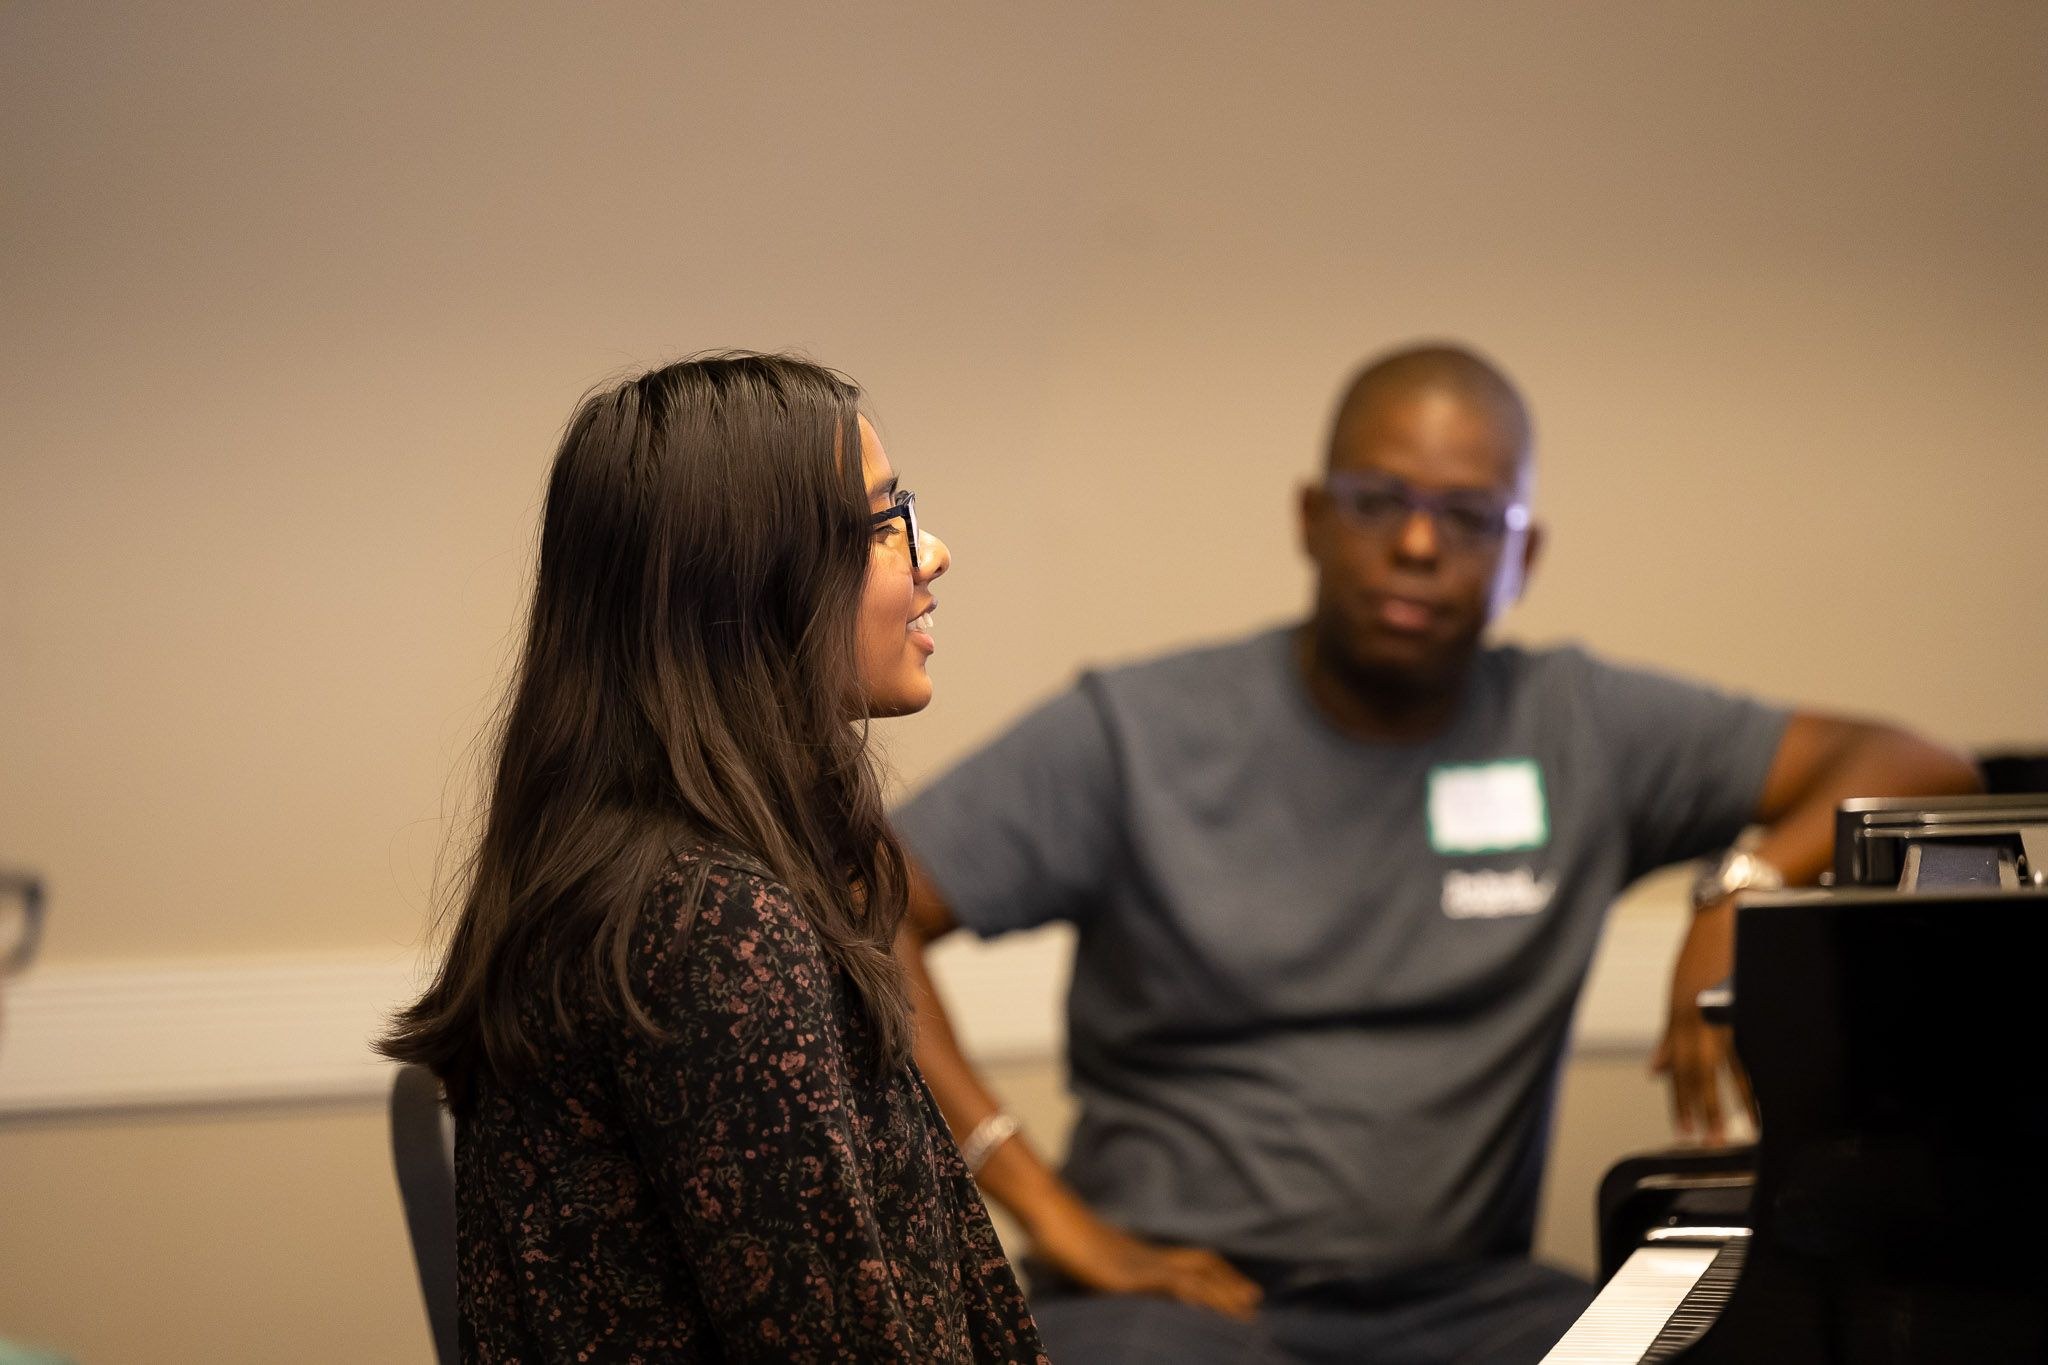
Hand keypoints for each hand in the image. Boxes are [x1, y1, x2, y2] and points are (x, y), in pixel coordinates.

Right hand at [1029, 1196, 1262, 1320]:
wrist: (1048, 1215)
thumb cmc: (1060, 1235)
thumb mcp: (1088, 1257)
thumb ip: (1103, 1265)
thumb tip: (1104, 1270)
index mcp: (1142, 1252)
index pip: (1191, 1260)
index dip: (1219, 1273)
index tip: (1242, 1288)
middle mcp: (1149, 1255)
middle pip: (1200, 1265)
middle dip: (1229, 1283)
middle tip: (1255, 1301)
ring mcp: (1140, 1264)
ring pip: (1192, 1276)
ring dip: (1221, 1293)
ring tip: (1244, 1310)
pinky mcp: (1128, 1275)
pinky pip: (1168, 1284)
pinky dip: (1191, 1294)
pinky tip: (1206, 1308)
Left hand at [1650, 902, 1755, 1144]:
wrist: (1732, 906)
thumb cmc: (1705, 947)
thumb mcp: (1678, 990)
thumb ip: (1669, 1035)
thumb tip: (1655, 1070)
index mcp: (1680, 1014)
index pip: (1677, 1068)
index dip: (1679, 1102)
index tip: (1684, 1131)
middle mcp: (1696, 1014)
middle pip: (1697, 1072)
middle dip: (1701, 1109)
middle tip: (1706, 1142)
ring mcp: (1721, 1007)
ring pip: (1724, 1065)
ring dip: (1730, 1101)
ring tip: (1736, 1130)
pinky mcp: (1745, 997)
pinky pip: (1749, 1045)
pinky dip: (1753, 1073)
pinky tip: (1762, 1094)